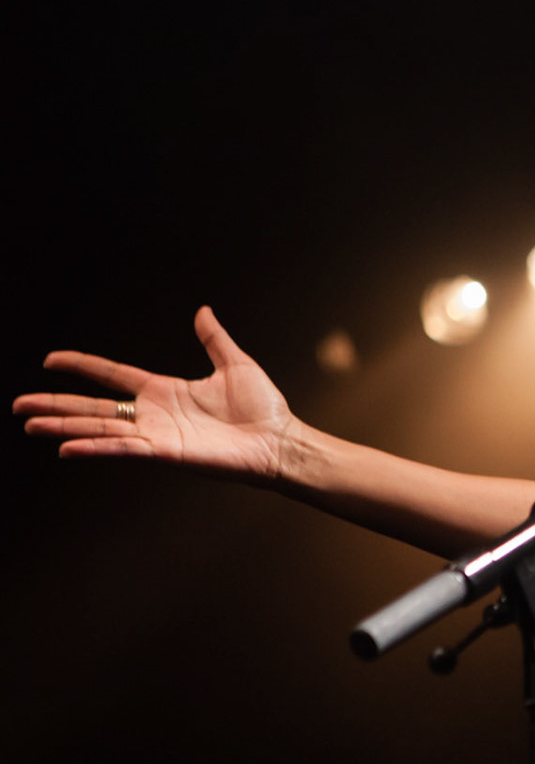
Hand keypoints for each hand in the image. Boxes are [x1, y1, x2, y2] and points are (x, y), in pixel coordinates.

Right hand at [14, 306, 295, 485]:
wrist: (281, 440)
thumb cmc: (264, 408)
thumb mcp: (235, 364)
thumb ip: (213, 339)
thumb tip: (203, 311)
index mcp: (165, 390)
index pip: (113, 375)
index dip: (83, 366)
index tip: (51, 360)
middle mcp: (154, 413)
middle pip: (94, 406)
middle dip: (57, 404)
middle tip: (20, 406)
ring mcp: (157, 434)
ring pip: (100, 428)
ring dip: (64, 425)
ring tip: (31, 423)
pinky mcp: (166, 453)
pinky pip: (123, 449)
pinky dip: (96, 448)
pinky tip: (67, 446)